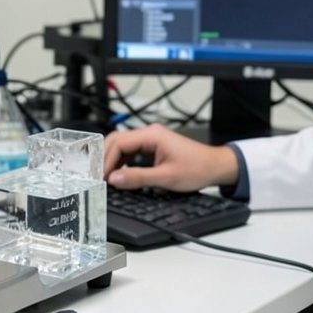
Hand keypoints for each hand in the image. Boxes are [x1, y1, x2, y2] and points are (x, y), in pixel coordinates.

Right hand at [103, 124, 238, 191]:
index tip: (100, 176)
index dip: (106, 160)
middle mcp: (150, 133)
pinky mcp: (153, 147)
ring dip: (112, 161)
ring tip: (105, 177)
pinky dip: (121, 162)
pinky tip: (118, 174)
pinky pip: (131, 152)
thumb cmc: (197, 168)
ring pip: (122, 146)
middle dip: (104, 158)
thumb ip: (137, 178)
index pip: (118, 143)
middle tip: (96, 176)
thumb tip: (114, 179)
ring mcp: (151, 139)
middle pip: (116, 141)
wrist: (216, 167)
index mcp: (152, 135)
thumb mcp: (166, 177)